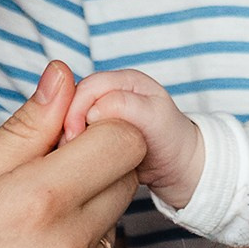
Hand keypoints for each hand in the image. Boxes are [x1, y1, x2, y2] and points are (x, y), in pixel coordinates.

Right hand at [0, 62, 144, 247]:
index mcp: (40, 202)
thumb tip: (65, 78)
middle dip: (92, 170)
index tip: (63, 137)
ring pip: (107, 233)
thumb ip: (23, 129)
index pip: (126, 142)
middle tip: (32, 185)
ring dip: (79, 223)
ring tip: (15, 242)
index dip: (98, 128)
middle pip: (124, 183)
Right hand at [62, 68, 203, 207]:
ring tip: (69, 158)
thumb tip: (91, 110)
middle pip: (72, 101)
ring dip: (67, 138)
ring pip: (70, 119)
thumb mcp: (155, 119)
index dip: (75, 110)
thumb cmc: (173, 140)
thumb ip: (125, 106)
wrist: (181, 167)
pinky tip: (73, 162)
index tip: (74, 138)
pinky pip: (74, 136)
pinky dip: (71, 147)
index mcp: (124, 81)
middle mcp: (110, 92)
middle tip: (68, 151)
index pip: (86, 87)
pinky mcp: (97, 133)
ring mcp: (102, 113)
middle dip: (67, 124)